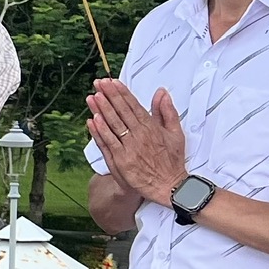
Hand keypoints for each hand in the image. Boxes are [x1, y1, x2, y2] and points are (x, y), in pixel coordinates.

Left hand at [86, 80, 186, 204]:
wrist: (168, 186)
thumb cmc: (172, 160)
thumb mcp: (176, 133)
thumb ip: (167, 111)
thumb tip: (161, 93)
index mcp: (151, 127)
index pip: (133, 106)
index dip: (121, 93)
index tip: (112, 82)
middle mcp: (139, 135)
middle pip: (121, 112)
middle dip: (109, 96)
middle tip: (98, 83)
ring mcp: (129, 148)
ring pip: (112, 125)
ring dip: (102, 110)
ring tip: (92, 97)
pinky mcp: (121, 160)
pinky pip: (108, 143)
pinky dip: (100, 131)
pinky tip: (93, 120)